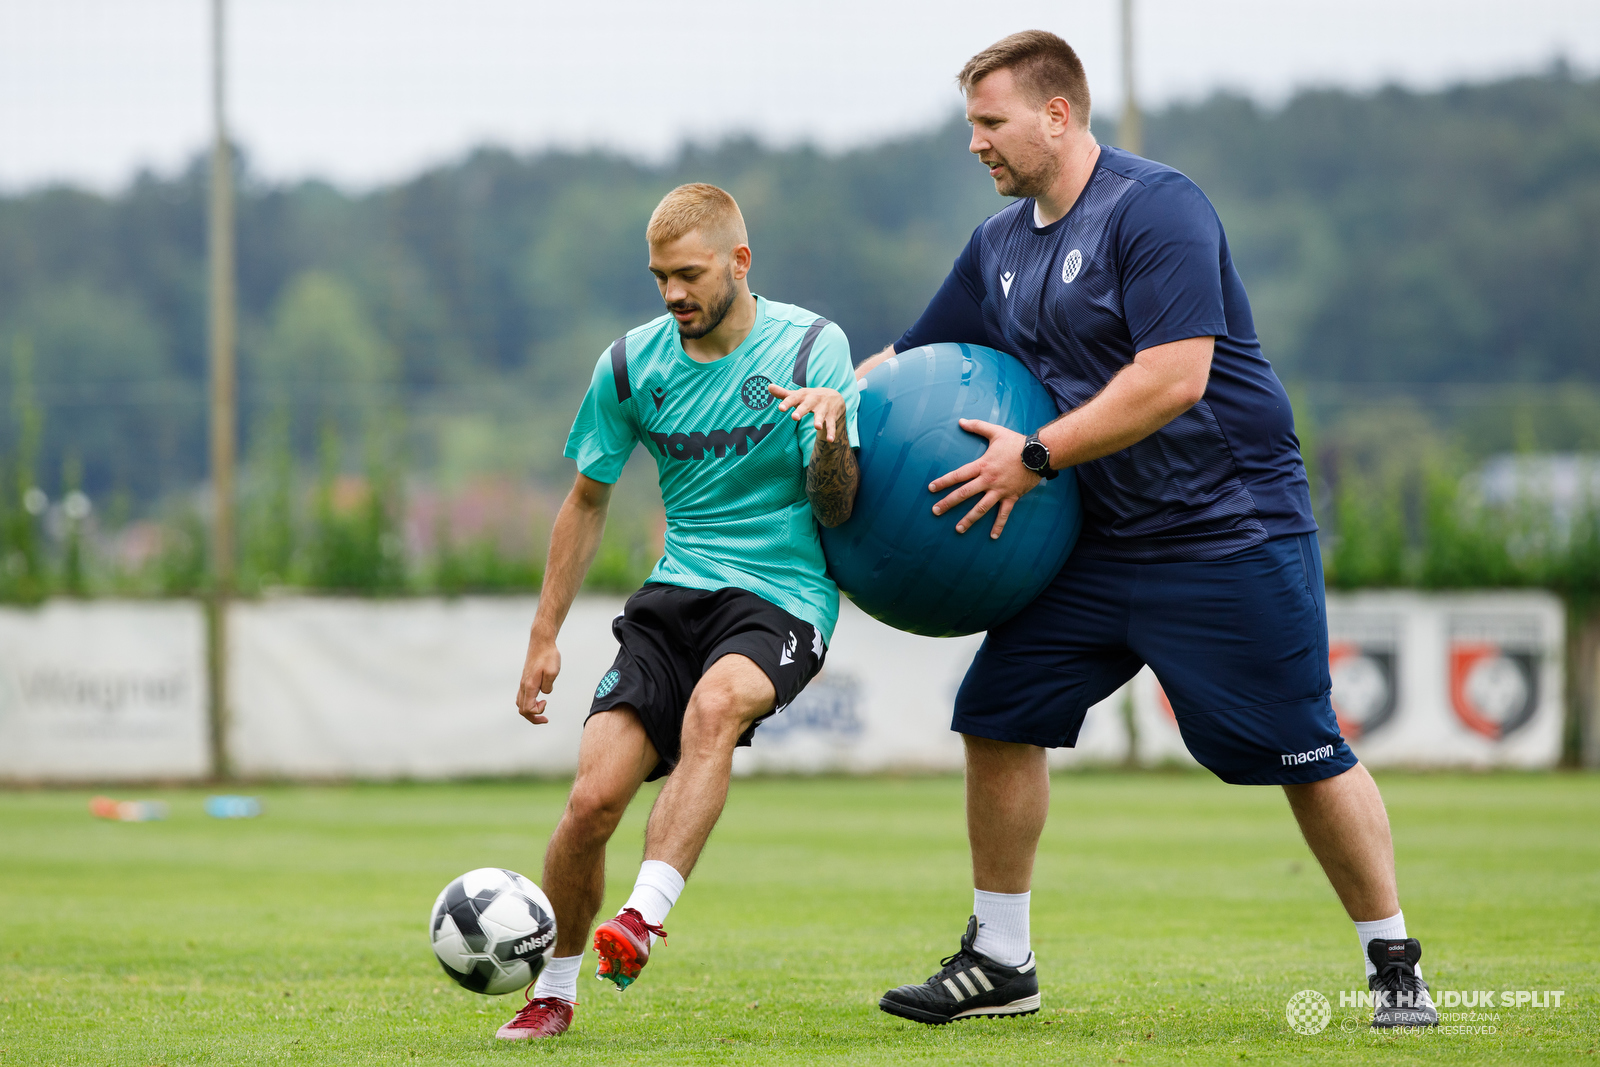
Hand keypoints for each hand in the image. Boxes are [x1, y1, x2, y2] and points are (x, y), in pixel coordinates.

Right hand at [516, 636, 560, 723]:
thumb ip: (548, 686)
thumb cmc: (548, 656)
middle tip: (545, 719)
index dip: (538, 712)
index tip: (546, 701)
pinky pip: (522, 697)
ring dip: (530, 711)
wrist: (541, 642)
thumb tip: (544, 693)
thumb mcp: (553, 672)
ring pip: (520, 704)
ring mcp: (523, 682)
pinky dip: (529, 703)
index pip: (528, 709)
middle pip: (522, 710)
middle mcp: (523, 686)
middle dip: (533, 718)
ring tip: (541, 709)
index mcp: (529, 686)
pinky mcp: (525, 679)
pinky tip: (538, 699)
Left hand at [768, 384, 846, 441]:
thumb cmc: (810, 397)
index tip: (781, 408)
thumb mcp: (798, 395)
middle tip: (794, 417)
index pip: (793, 398)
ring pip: (821, 415)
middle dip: (801, 411)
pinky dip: (831, 432)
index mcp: (803, 395)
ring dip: (819, 420)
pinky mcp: (832, 415)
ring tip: (817, 427)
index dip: (787, 403)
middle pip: (806, 406)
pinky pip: (831, 424)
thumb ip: (783, 393)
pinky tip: (830, 440)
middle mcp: (813, 400)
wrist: (834, 395)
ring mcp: (823, 408)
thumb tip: (768, 386)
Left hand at [929, 419, 1041, 537]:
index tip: (931, 489)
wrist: (1039, 454)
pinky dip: (999, 526)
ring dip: (969, 519)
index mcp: (982, 466)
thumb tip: (960, 421)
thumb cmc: (1016, 442)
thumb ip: (976, 426)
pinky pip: (1004, 514)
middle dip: (948, 503)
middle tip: (935, 511)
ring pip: (981, 508)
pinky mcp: (1012, 497)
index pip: (958, 475)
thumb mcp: (995, 432)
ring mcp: (1000, 490)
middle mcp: (988, 480)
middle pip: (964, 493)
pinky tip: (993, 537)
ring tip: (958, 529)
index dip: (943, 482)